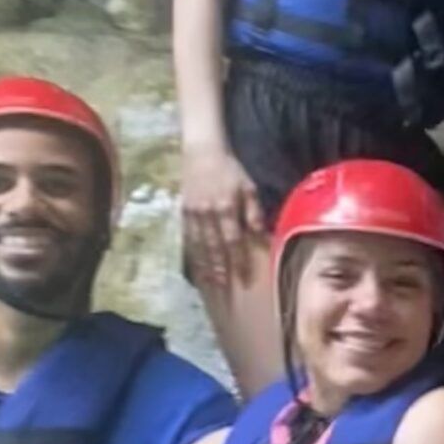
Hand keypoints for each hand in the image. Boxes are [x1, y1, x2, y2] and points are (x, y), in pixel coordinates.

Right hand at [180, 142, 266, 289]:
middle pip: (214, 247)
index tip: (245, 277)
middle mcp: (207, 214)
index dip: (239, 260)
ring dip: (205, 266)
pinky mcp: (183, 213)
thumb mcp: (248, 187)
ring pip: (199, 246)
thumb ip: (254, 212)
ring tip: (211, 284)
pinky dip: (193, 254)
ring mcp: (192, 214)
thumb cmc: (230, 170)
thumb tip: (261, 235)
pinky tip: (197, 266)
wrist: (202, 154)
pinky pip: (188, 238)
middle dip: (220, 270)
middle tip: (225, 290)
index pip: (234, 240)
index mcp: (226, 207)